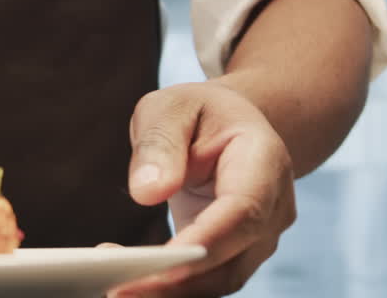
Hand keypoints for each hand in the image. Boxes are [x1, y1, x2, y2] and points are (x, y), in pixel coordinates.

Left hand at [108, 82, 296, 296]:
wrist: (230, 125)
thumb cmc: (198, 112)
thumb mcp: (170, 107)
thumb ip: (159, 143)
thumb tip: (147, 192)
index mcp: (264, 160)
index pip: (242, 210)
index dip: (205, 241)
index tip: (158, 262)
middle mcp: (273, 208)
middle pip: (233, 261)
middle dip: (177, 282)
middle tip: (118, 288)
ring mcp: (259, 237)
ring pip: (220, 281)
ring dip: (169, 291)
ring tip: (114, 287)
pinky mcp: (233, 254)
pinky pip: (204, 279)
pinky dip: (168, 286)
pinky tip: (125, 280)